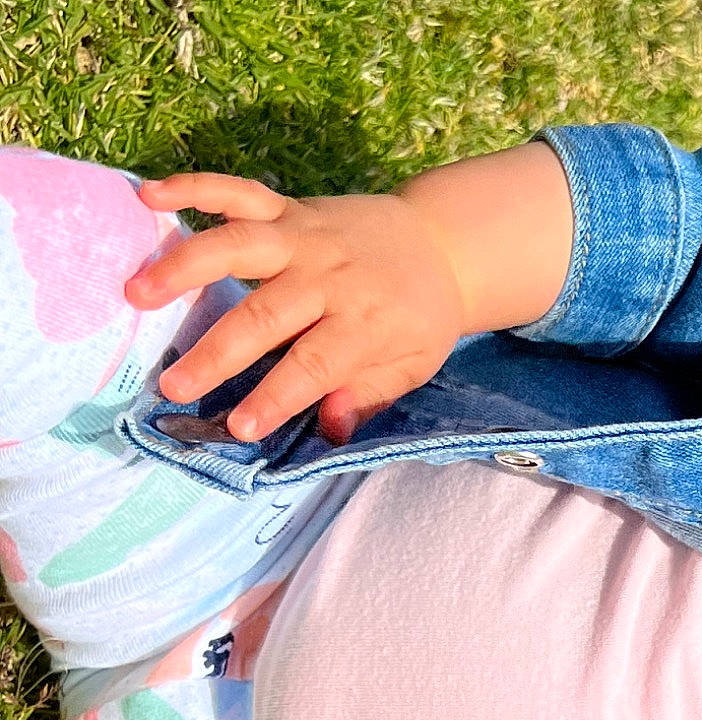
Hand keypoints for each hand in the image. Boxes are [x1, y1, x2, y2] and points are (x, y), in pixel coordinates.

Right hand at [123, 174, 469, 445]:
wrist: (443, 243)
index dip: (274, 397)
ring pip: (238, 246)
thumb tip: (331, 428)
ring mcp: (305, 237)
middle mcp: (330, 277)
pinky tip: (148, 195)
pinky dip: (193, 187)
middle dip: (218, 354)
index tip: (239, 427)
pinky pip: (237, 191)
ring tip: (136, 293)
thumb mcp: (413, 364)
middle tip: (172, 385)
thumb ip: (370, 394)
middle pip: (265, 314)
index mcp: (364, 322)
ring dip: (183, 266)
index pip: (313, 365)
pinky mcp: (289, 208)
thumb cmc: (420, 316)